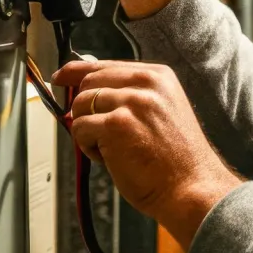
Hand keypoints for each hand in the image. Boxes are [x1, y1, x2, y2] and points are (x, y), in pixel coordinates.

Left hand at [54, 59, 241, 247]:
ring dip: (88, 131)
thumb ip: (129, 95)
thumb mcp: (161, 111)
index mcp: (159, 76)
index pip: (105, 65)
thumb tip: (85, 91)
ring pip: (81, 106)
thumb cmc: (176, 160)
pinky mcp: (116, 125)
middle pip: (88, 83)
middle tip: (97, 133)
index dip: (76, 71)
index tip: (61, 77)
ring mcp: (132, 102)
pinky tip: (111, 158)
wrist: (191, 187)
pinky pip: (80, 128)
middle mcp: (147, 84)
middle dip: (83, 109)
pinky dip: (88, 147)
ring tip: (112, 149)